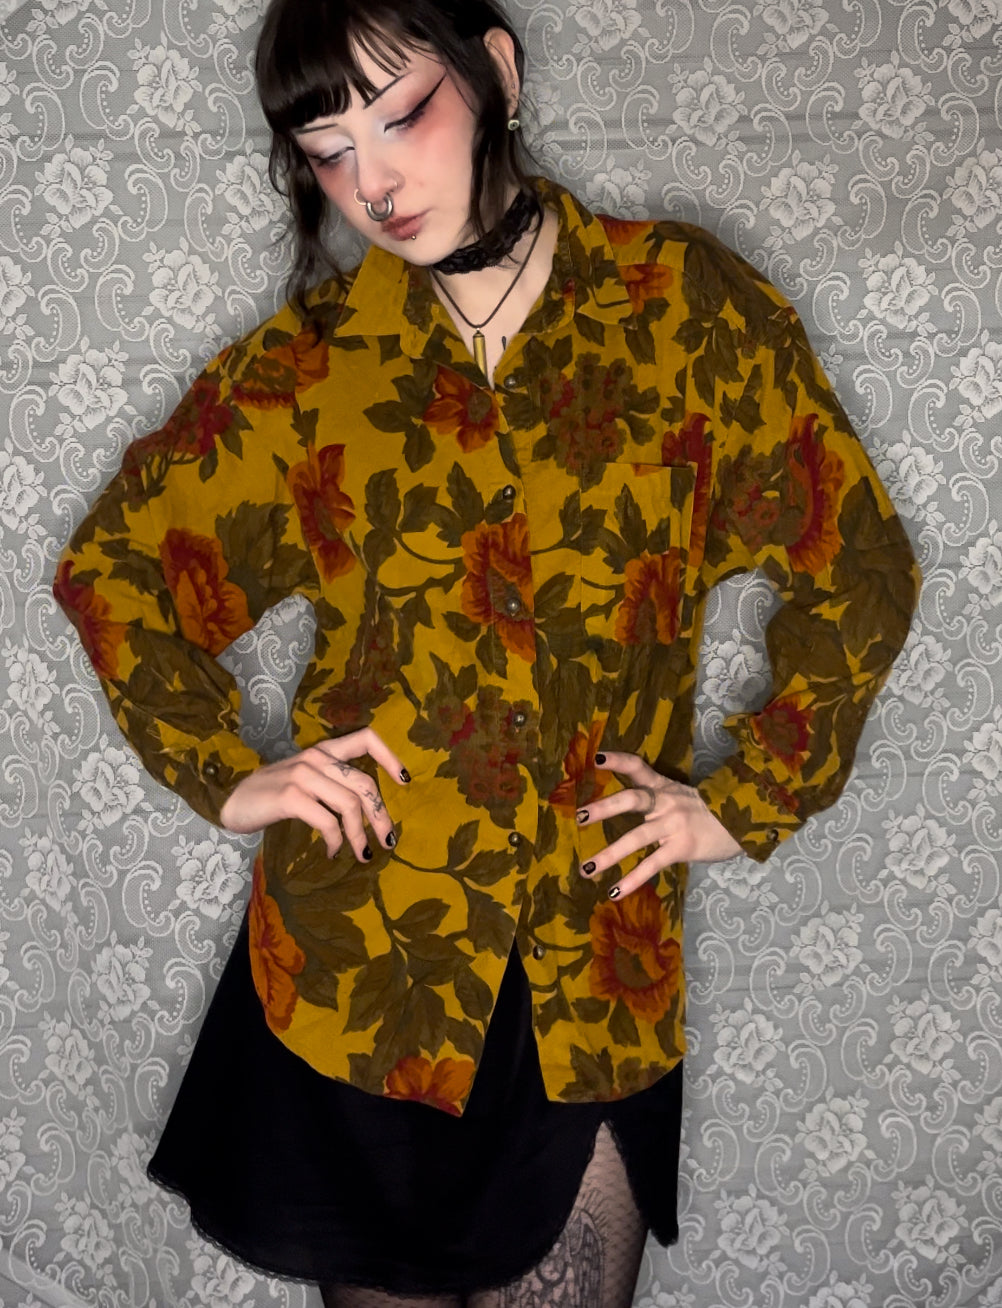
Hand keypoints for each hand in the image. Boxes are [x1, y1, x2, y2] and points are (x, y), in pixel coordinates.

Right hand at [218, 728, 407, 860]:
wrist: (231, 802)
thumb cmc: (272, 795)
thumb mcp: (306, 780)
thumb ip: (333, 784)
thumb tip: (368, 810)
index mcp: (324, 751)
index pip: (366, 739)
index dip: (390, 757)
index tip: (404, 780)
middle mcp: (316, 758)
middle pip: (364, 784)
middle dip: (381, 815)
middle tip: (388, 840)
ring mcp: (303, 775)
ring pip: (349, 805)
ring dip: (360, 834)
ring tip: (361, 853)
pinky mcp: (291, 796)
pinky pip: (327, 821)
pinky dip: (335, 841)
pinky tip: (331, 852)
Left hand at [577, 751, 741, 898]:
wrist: (742, 825)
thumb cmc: (708, 812)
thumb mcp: (682, 797)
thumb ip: (658, 798)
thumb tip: (627, 803)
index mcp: (664, 787)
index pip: (639, 768)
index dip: (619, 761)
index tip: (598, 758)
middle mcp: (666, 803)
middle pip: (632, 799)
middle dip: (604, 808)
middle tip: (579, 817)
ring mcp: (674, 825)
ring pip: (637, 838)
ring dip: (609, 854)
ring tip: (586, 868)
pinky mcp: (681, 848)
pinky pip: (652, 864)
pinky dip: (632, 879)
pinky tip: (614, 891)